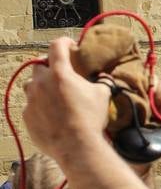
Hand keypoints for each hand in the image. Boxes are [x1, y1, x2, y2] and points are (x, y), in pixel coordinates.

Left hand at [23, 39, 110, 161]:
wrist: (76, 146)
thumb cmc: (90, 118)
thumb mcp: (102, 95)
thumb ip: (102, 81)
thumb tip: (106, 77)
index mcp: (60, 73)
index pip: (57, 46)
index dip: (64, 42)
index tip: (70, 46)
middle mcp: (41, 83)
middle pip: (39, 65)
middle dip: (49, 66)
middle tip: (60, 74)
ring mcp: (31, 100)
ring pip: (31, 86)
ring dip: (41, 87)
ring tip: (53, 96)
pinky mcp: (27, 116)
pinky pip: (30, 106)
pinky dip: (39, 107)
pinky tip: (51, 115)